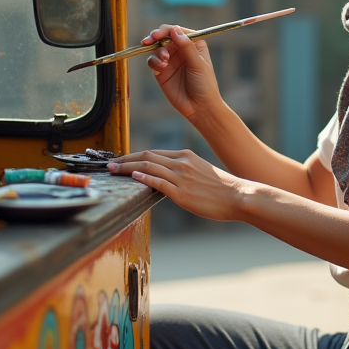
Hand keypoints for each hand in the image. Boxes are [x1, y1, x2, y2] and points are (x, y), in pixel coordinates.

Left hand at [109, 149, 244, 221]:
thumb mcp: (201, 172)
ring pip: (148, 167)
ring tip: (113, 171)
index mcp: (185, 156)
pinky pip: (158, 183)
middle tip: (109, 164)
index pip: (154, 153)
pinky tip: (132, 178)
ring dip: (127, 168)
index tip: (122, 160)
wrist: (238, 196)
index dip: (134, 156)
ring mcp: (181, 177)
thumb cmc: (222, 188)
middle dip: (125, 159)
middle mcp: (181, 163)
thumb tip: (167, 177)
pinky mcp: (182, 193)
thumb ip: (183, 171)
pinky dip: (143, 178)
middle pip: (146, 156)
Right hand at [142, 25, 222, 120]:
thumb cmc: (204, 84)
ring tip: (164, 62)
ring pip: (157, 48)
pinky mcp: (161, 71)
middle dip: (156, 36)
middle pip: (164, 36)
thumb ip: (186, 47)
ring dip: (157, 52)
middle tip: (150, 40)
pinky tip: (161, 68)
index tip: (159, 34)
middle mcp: (181, 49)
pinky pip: (152, 61)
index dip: (167, 30)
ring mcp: (170, 60)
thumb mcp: (198, 64)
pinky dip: (154, 62)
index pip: (178, 31)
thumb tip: (175, 30)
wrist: (199, 107)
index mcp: (193, 44)